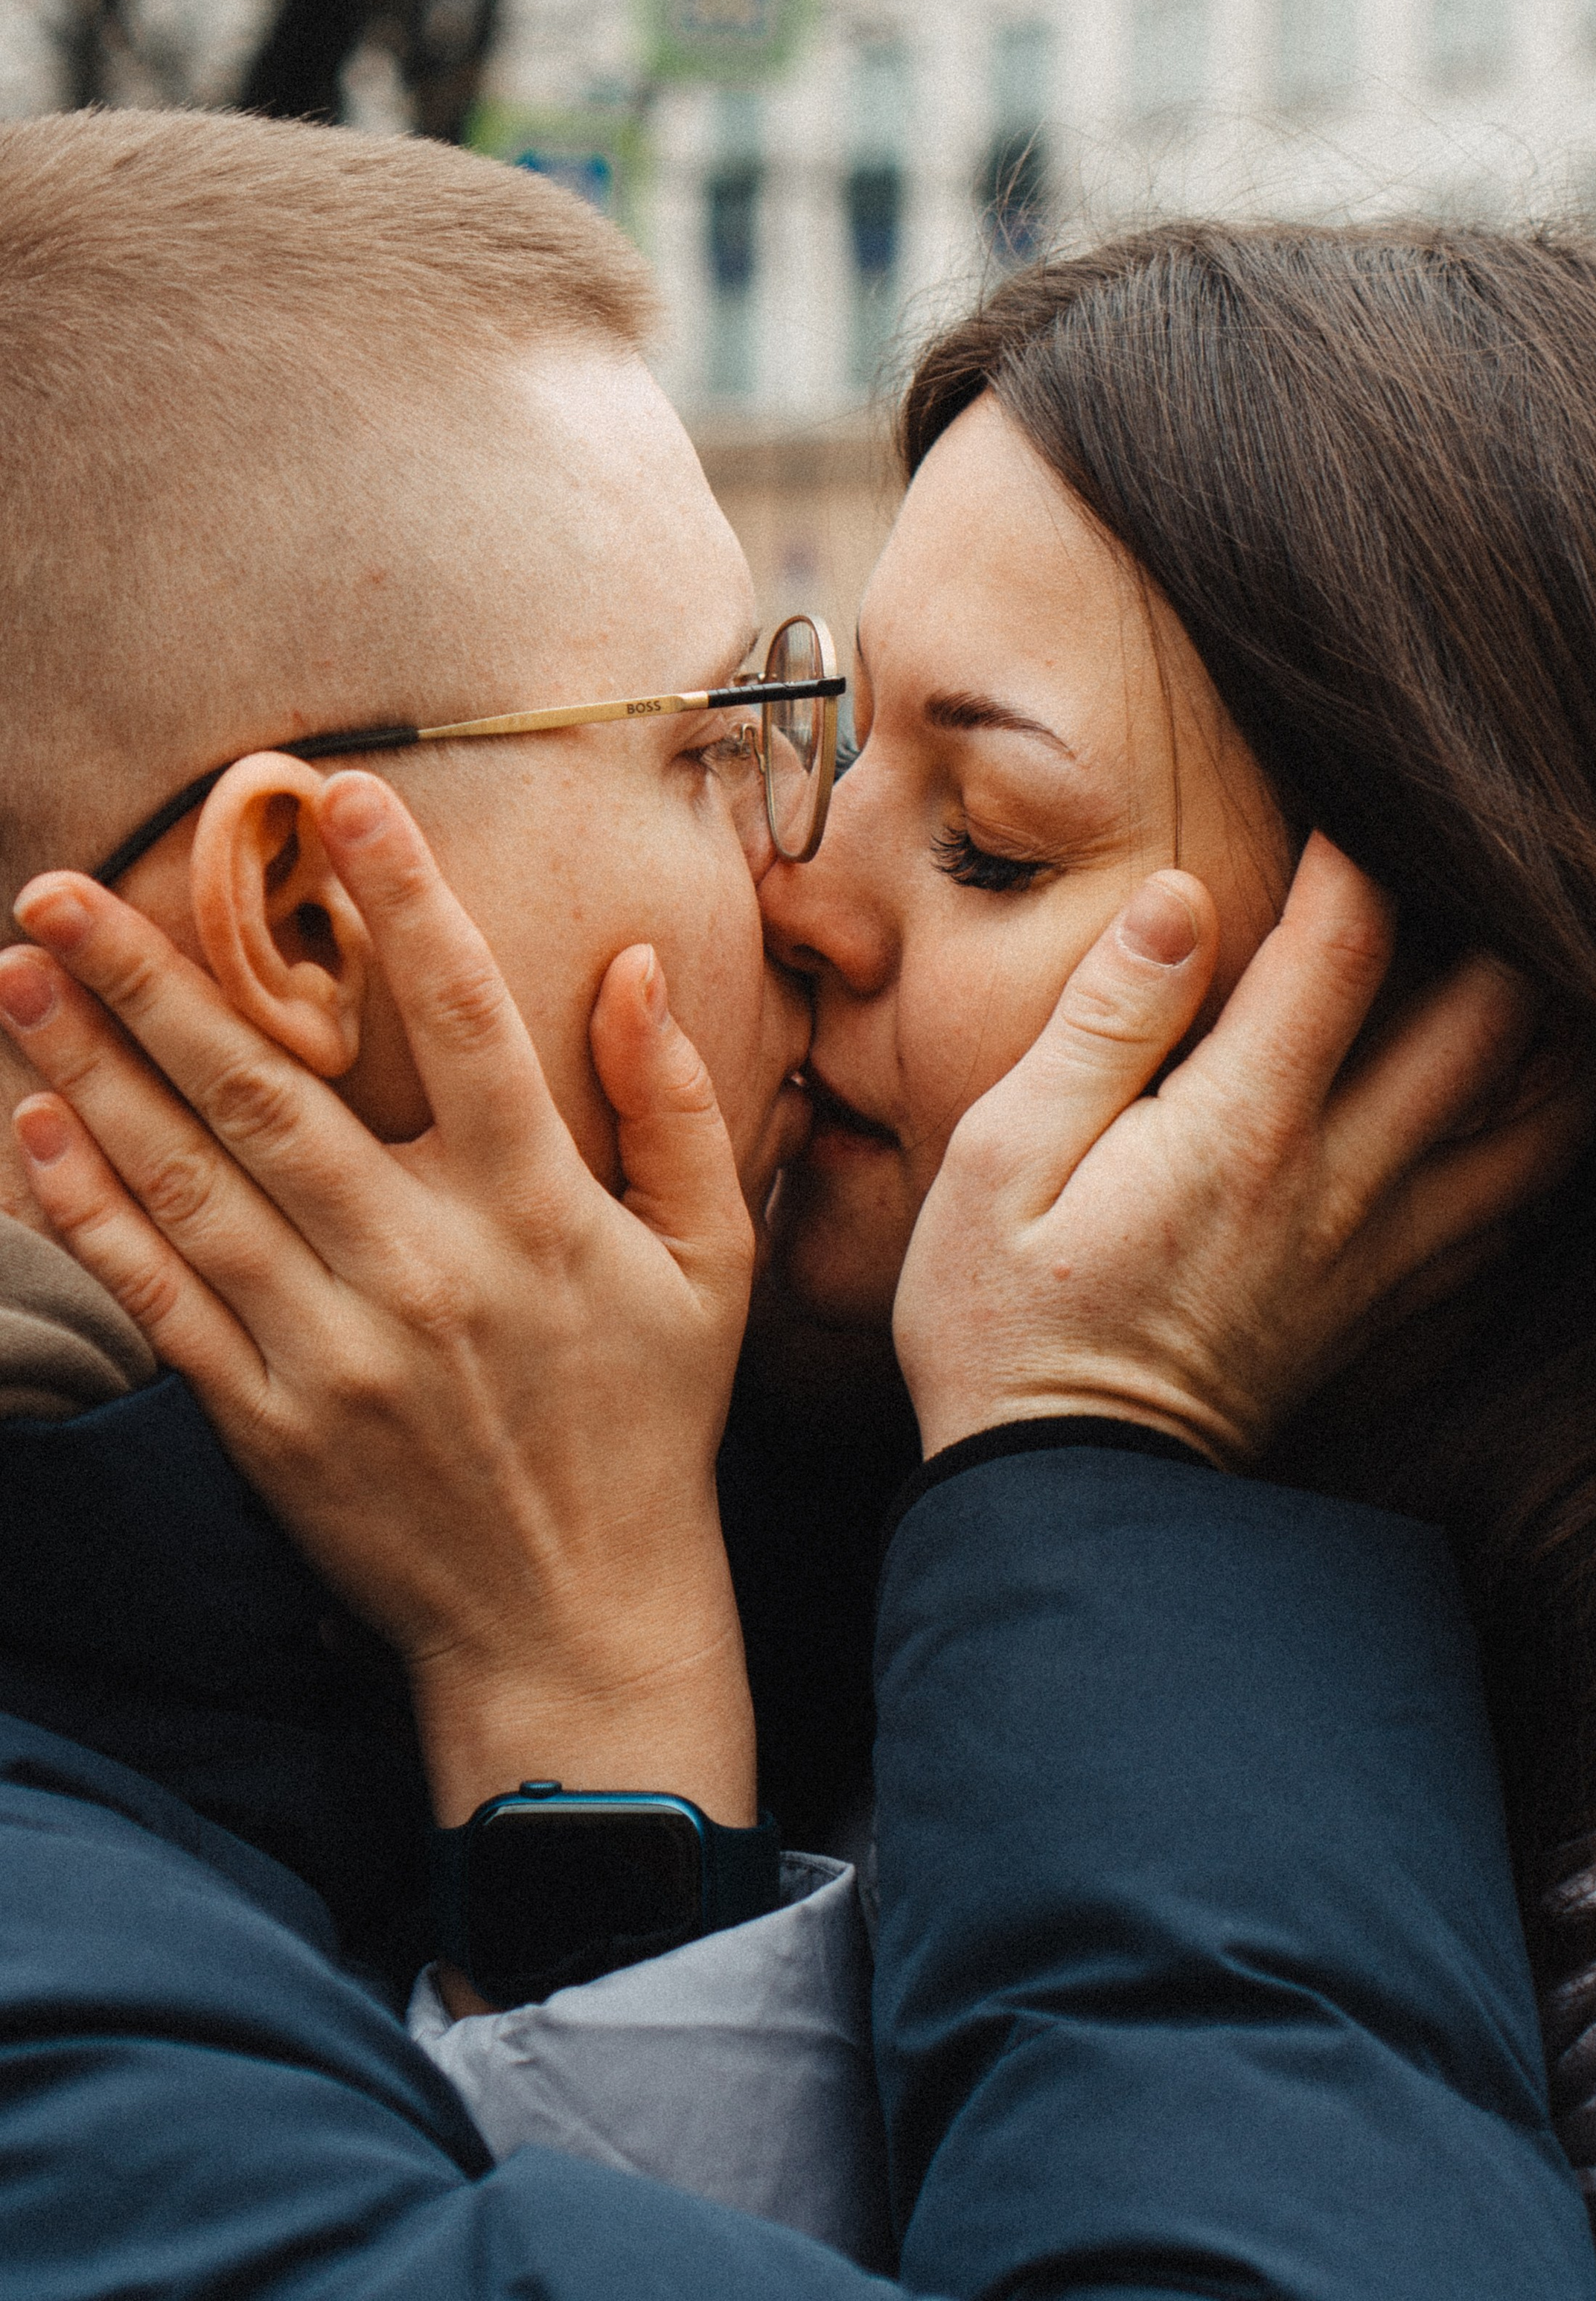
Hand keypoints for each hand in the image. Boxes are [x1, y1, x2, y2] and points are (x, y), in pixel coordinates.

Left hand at [0, 773, 757, 1829]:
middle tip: (65, 885)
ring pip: (190, 1179)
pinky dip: (92, 1212)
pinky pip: (161, 1297)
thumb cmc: (647, 1423)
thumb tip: (631, 967)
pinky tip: (34, 1129)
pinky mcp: (266, 1419)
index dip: (406, 899)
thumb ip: (675, 1107)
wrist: (573, 1620)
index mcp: (537, 1210)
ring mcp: (332, 1346)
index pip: (467, 1019)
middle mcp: (424, 1264)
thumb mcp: (707, 1260)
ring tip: (18, 973)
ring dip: (91, 1069)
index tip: (341, 795)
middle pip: (269, 1090)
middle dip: (154, 978)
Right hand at [893, 833, 1595, 1464]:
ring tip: (1564, 965)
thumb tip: (1183, 900)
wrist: (1067, 1505)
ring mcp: (1383, 1255)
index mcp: (1244, 1129)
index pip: (1349, 942)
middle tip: (1491, 854)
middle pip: (1492, 1022)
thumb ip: (1103, 1024)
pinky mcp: (1390, 1312)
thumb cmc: (1005, 1322)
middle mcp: (1343, 1184)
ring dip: (1564, 1037)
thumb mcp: (1004, 1158)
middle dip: (1508, 919)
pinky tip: (1529, 1113)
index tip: (1347, 786)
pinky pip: (1513, 1221)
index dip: (1361, 843)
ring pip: (1538, 1128)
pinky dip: (1543, 1153)